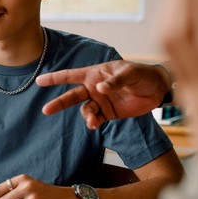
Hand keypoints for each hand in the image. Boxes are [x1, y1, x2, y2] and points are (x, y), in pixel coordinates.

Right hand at [37, 61, 170, 127]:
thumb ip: (115, 80)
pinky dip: (93, 123)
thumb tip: (99, 88)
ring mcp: (100, 102)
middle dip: (59, 103)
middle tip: (46, 110)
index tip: (39, 80)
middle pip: (72, 96)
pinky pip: (96, 120)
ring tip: (93, 121)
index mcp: (95, 73)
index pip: (71, 75)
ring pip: (84, 111)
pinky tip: (94, 125)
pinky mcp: (109, 114)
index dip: (55, 77)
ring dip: (86, 116)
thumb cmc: (142, 74)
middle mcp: (94, 88)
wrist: (158, 90)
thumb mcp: (130, 73)